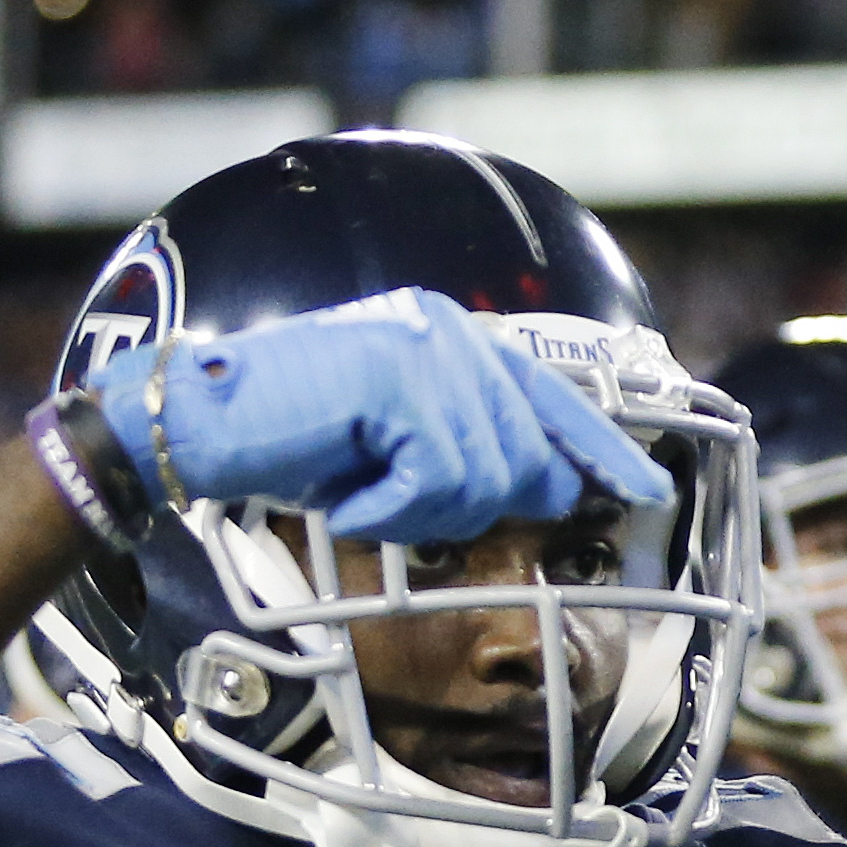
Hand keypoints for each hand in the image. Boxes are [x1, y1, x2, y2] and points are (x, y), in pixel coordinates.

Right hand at [94, 288, 673, 542]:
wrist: (197, 426)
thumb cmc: (290, 440)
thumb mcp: (397, 447)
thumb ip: (470, 451)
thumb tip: (550, 489)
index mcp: (454, 340)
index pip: (554, 400)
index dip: (603, 452)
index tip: (649, 491)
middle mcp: (451, 335)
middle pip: (523, 460)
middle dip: (470, 504)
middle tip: (391, 501)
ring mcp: (426, 353)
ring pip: (483, 481)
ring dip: (416, 511)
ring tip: (359, 491)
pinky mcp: (396, 382)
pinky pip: (435, 483)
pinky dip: (386, 511)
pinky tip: (346, 497)